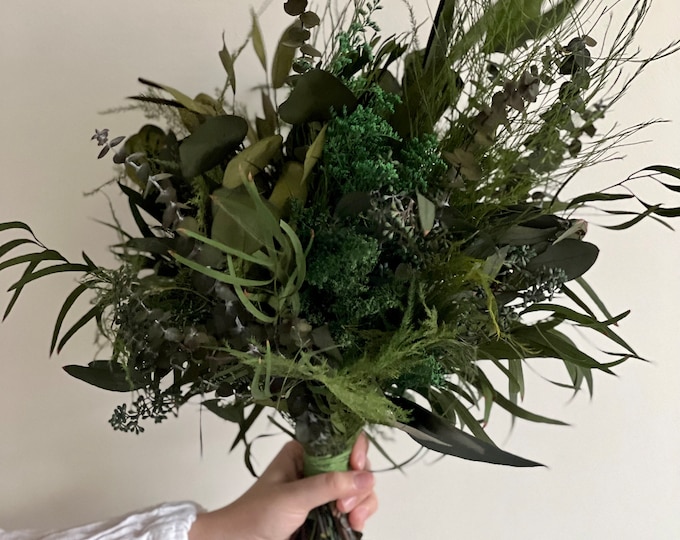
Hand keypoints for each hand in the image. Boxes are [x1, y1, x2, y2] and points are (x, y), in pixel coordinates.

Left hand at [189, 433, 376, 539]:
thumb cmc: (257, 515)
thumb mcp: (293, 497)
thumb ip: (329, 486)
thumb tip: (366, 477)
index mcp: (305, 452)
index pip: (342, 440)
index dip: (357, 451)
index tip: (359, 468)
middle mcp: (317, 467)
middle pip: (356, 466)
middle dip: (359, 485)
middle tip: (344, 506)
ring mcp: (324, 490)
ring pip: (359, 488)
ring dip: (362, 503)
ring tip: (350, 519)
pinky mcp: (327, 511)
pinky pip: (355, 507)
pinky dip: (359, 515)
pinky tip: (353, 524)